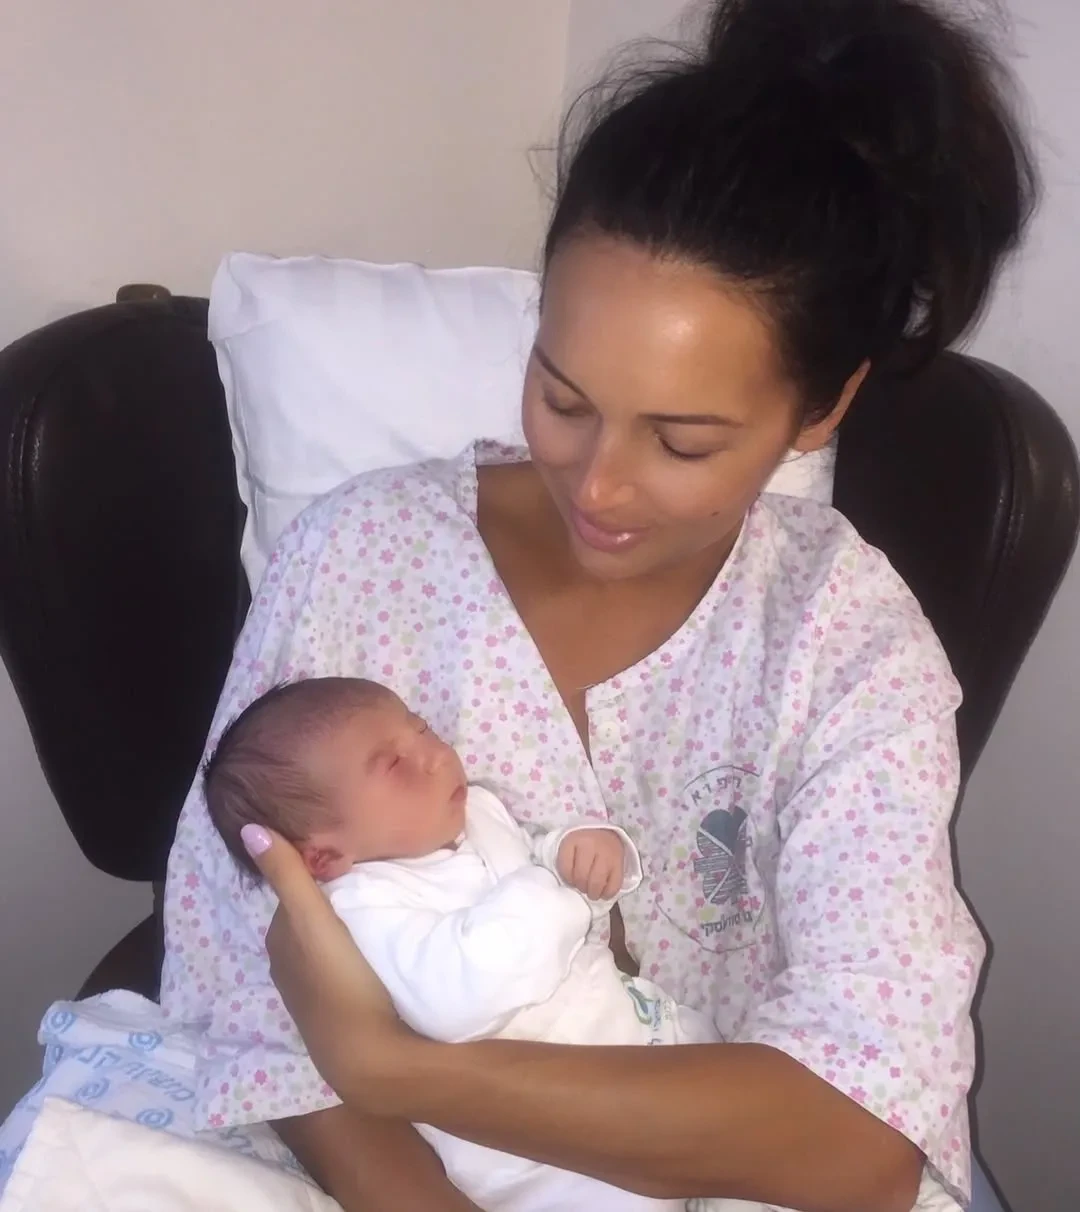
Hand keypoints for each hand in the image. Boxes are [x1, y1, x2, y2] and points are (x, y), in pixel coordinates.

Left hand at [241, 824, 417, 1112]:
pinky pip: (340, 965)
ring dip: (340, 924)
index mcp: (280, 943)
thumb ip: (286, 875)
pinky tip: (372, 944)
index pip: (291, 895)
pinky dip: (350, 949)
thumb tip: (249, 827)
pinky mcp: (338, 1009)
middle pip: (306, 920)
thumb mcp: (311, 920)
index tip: (341, 854)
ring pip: (323, 944)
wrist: (368, 1056)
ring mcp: (313, 992)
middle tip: (362, 871)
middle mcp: (288, 967)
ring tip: (372, 901)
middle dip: (326, 898)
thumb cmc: (340, 982)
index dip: (311, 874)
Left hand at [556, 829, 624, 900]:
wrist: (605, 830)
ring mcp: (606, 854)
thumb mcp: (570, 846)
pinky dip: (607, 894)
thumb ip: (565, 863)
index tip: (571, 879)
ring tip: (592, 891)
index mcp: (574, 840)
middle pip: (581, 876)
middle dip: (580, 886)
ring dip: (593, 893)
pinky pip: (614, 886)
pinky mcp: (619, 863)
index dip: (567, 879)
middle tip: (582, 886)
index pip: (565, 868)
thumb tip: (569, 886)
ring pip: (597, 883)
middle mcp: (590, 845)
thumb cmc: (584, 842)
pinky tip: (603, 892)